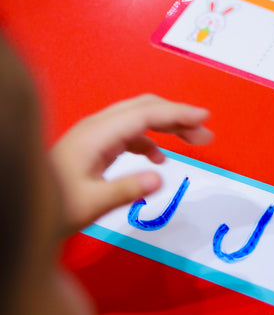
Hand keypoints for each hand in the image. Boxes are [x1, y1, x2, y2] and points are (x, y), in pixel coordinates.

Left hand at [50, 94, 213, 234]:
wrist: (25, 207)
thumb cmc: (56, 206)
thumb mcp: (91, 203)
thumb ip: (125, 190)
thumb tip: (160, 178)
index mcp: (98, 134)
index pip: (145, 114)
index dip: (177, 113)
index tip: (204, 118)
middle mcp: (98, 126)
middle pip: (145, 108)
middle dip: (179, 116)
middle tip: (206, 134)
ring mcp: (97, 133)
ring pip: (140, 117)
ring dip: (168, 126)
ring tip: (195, 142)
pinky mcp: (97, 144)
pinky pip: (131, 132)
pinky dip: (152, 139)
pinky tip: (160, 159)